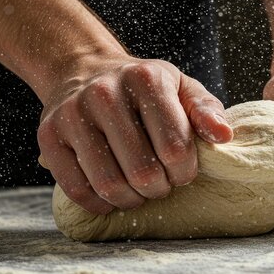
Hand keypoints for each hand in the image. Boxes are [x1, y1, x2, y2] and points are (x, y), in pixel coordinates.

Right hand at [38, 56, 232, 213]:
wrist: (83, 70)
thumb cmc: (141, 88)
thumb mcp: (180, 87)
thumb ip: (205, 110)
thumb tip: (224, 136)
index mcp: (145, 80)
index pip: (175, 148)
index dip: (184, 172)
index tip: (182, 170)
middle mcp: (104, 94)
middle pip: (143, 172)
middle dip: (160, 189)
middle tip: (161, 184)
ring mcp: (72, 115)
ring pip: (110, 185)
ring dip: (132, 200)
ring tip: (139, 191)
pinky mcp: (49, 137)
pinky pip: (77, 190)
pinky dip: (100, 204)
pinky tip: (112, 196)